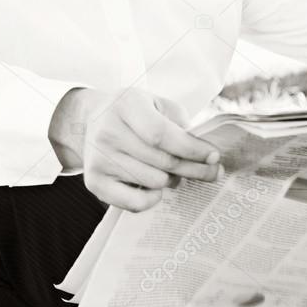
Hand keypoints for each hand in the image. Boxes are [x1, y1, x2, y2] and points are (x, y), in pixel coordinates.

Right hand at [51, 87, 221, 212]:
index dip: (191, 149)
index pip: (161, 134)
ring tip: (170, 171)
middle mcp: (107, 131)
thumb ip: (181, 125)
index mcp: (125, 104)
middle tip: (210, 171)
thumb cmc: (135, 114)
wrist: (92, 120)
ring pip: (154, 182)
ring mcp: (98, 158)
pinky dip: (152, 199)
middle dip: (194, 169)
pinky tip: (154, 187)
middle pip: (162, 161)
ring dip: (171, 180)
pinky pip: (135, 202)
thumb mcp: (158, 105)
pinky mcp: (94, 181)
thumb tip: (206, 158)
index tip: (213, 157)